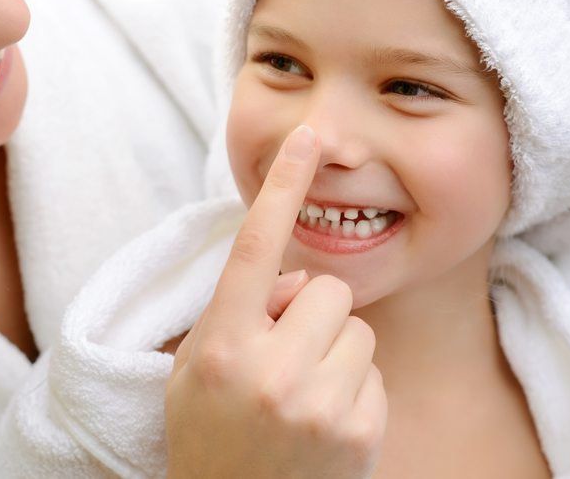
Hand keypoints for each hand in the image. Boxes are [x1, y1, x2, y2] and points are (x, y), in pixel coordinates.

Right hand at [165, 125, 386, 478]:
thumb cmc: (209, 430)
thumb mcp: (195, 365)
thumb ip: (239, 309)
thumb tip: (300, 279)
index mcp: (219, 344)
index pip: (255, 248)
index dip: (282, 186)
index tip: (308, 136)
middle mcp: (268, 371)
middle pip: (327, 289)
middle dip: (312, 313)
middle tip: (284, 356)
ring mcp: (316, 405)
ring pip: (358, 328)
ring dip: (335, 351)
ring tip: (302, 395)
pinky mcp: (358, 433)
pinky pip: (374, 373)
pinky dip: (353, 391)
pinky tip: (322, 425)